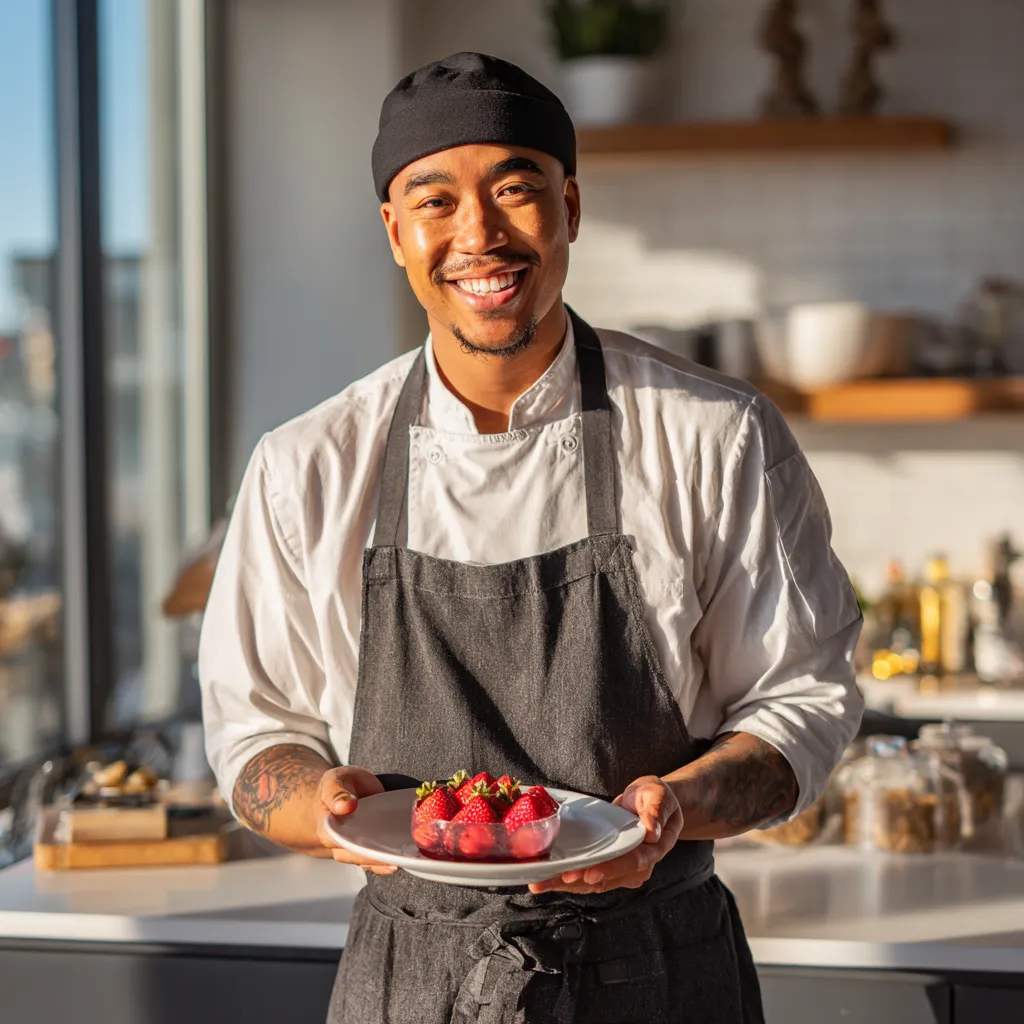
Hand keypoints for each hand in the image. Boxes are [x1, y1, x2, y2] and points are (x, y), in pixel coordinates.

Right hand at [314, 766, 396, 874]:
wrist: (343, 791)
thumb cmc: (338, 786)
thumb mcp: (334, 780)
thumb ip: (336, 792)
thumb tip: (346, 805)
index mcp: (327, 829)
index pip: (340, 842)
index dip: (357, 844)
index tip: (375, 843)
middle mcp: (339, 844)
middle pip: (356, 856)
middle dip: (375, 857)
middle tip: (395, 854)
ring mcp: (354, 848)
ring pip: (367, 862)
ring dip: (383, 861)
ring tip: (401, 858)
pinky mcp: (367, 847)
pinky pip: (374, 862)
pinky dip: (386, 863)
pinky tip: (400, 861)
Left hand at [528, 776, 682, 894]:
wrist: (652, 802)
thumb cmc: (656, 797)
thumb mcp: (659, 795)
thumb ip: (656, 810)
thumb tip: (652, 831)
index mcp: (654, 850)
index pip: (632, 863)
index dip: (611, 870)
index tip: (590, 873)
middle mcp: (638, 866)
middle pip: (609, 878)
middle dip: (580, 880)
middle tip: (556, 878)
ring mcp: (622, 869)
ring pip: (595, 882)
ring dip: (567, 884)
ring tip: (542, 883)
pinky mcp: (608, 865)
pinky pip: (589, 875)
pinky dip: (568, 879)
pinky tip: (547, 878)